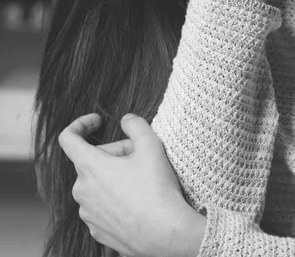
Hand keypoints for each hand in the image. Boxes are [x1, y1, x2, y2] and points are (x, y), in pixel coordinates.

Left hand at [58, 113, 203, 256]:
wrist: (166, 234)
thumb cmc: (157, 189)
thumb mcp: (151, 145)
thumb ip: (135, 124)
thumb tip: (126, 119)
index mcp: (89, 167)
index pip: (68, 138)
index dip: (81, 124)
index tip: (98, 121)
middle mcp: (82, 191)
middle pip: (91, 160)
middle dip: (113, 154)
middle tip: (139, 157)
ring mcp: (88, 214)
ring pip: (97, 183)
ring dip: (114, 176)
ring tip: (141, 181)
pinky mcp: (97, 230)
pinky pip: (102, 205)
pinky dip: (115, 198)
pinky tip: (137, 201)